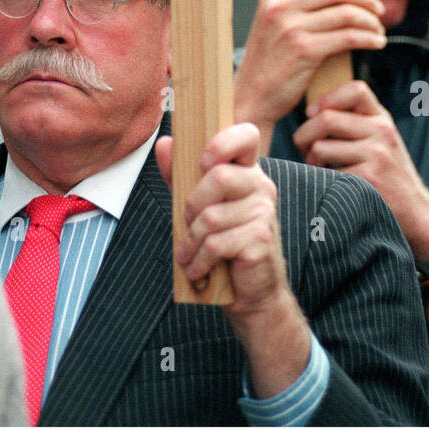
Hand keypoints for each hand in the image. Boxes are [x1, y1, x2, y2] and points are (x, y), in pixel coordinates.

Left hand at [156, 124, 310, 396]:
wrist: (252, 294)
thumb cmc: (224, 245)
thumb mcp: (198, 206)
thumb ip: (181, 174)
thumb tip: (164, 142)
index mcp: (247, 172)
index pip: (246, 135)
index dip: (223, 141)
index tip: (203, 160)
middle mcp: (261, 187)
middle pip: (219, 177)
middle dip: (191, 204)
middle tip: (187, 224)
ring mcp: (264, 213)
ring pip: (211, 216)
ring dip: (190, 241)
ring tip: (187, 255)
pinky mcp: (260, 240)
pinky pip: (216, 243)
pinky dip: (198, 260)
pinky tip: (197, 269)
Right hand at [233, 0, 386, 142]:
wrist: (252, 96)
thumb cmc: (270, 60)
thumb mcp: (272, 22)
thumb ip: (296, 3)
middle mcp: (279, 6)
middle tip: (378, 9)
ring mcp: (291, 28)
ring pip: (347, 13)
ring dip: (371, 20)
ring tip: (379, 29)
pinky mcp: (305, 50)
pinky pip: (349, 37)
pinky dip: (369, 38)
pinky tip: (376, 43)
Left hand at [293, 80, 428, 260]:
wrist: (416, 211)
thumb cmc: (388, 174)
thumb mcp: (380, 139)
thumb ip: (356, 121)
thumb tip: (311, 111)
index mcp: (382, 119)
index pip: (355, 89)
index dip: (327, 98)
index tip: (312, 113)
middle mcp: (381, 132)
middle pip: (326, 119)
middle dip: (304, 135)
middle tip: (303, 148)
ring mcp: (376, 155)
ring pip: (320, 147)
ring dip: (310, 161)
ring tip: (318, 168)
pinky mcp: (368, 179)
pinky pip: (327, 174)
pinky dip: (321, 180)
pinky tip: (331, 185)